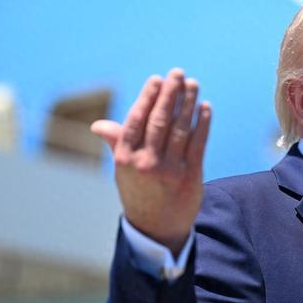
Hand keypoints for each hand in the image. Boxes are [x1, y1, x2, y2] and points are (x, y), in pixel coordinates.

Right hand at [91, 69, 210, 255]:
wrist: (157, 229)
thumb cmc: (138, 192)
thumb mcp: (122, 171)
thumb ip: (116, 144)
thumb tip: (97, 125)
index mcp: (125, 158)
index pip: (136, 120)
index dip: (147, 97)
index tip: (156, 79)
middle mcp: (146, 162)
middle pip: (160, 120)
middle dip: (170, 94)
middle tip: (177, 73)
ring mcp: (169, 170)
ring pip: (180, 129)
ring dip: (188, 103)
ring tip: (193, 84)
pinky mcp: (190, 176)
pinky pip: (198, 144)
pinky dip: (202, 124)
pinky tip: (205, 108)